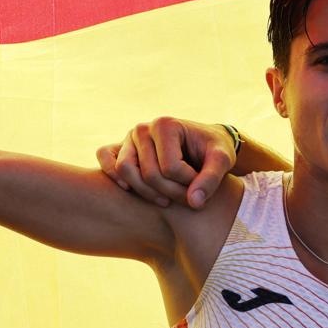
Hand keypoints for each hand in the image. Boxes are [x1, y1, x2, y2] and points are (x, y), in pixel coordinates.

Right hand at [96, 118, 234, 208]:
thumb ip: (211, 179)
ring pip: (125, 171)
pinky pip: (104, 158)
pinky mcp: (120, 148)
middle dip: (171, 193)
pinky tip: (134, 192)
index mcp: (166, 125)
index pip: (170, 167)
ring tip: (168, 200)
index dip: (187, 184)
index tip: (201, 186)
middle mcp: (143, 128)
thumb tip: (193, 202)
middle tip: (187, 198)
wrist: (205, 146)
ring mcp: (129, 138)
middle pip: (148, 174)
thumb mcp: (222, 161)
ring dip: (146, 193)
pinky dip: (114, 176)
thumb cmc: (214, 151)